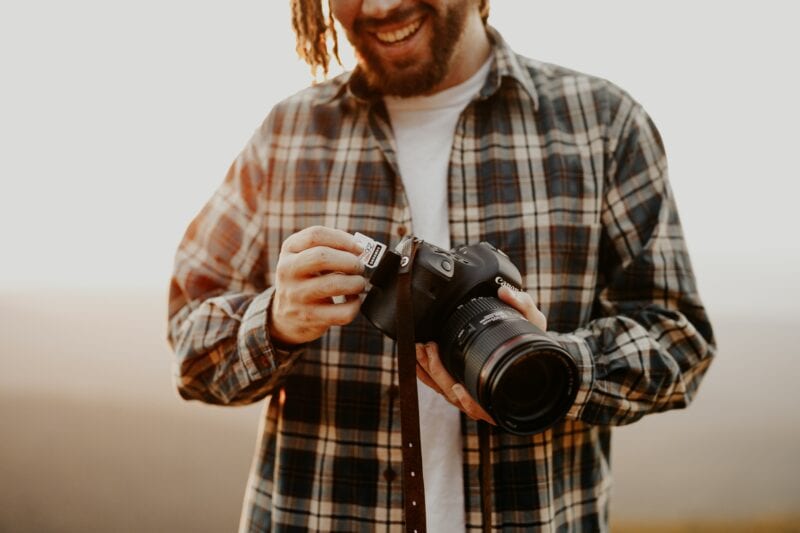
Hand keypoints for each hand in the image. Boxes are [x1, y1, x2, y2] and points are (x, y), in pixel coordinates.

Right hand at [269, 226, 365, 344]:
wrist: (286, 317)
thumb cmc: (306, 280)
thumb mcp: (305, 258)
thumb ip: (329, 248)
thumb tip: (361, 249)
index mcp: (289, 250)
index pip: (315, 235)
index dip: (343, 239)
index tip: (359, 248)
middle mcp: (288, 271)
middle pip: (322, 257)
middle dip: (350, 261)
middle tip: (359, 267)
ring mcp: (297, 296)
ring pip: (334, 284)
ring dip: (356, 282)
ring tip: (358, 284)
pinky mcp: (310, 318)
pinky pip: (343, 312)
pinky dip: (356, 305)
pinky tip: (353, 301)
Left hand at [414, 287, 546, 423]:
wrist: (532, 349)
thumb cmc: (533, 341)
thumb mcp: (534, 322)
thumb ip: (522, 305)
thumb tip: (505, 292)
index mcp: (504, 389)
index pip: (485, 407)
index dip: (470, 401)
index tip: (458, 386)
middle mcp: (487, 396)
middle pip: (457, 397)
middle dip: (438, 374)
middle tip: (429, 349)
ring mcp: (471, 392)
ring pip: (444, 392)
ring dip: (428, 372)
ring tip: (419, 349)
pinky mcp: (460, 383)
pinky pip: (439, 385)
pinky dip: (426, 374)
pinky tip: (417, 360)